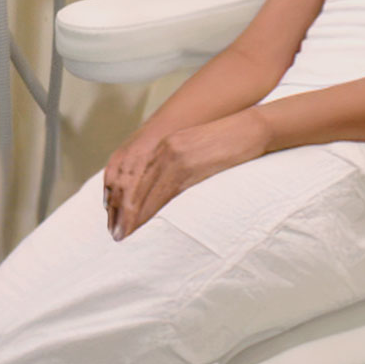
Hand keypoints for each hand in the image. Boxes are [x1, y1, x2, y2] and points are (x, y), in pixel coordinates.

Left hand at [102, 110, 271, 239]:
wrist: (250, 129)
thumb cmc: (230, 144)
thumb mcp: (197, 153)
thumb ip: (180, 168)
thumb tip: (171, 192)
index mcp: (164, 146)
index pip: (133, 176)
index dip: (121, 199)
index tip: (115, 218)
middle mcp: (162, 149)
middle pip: (132, 184)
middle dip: (120, 211)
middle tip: (114, 232)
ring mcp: (173, 156)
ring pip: (142, 190)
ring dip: (130, 216)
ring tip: (122, 234)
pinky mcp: (185, 165)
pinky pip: (161, 193)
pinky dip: (148, 212)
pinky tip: (141, 224)